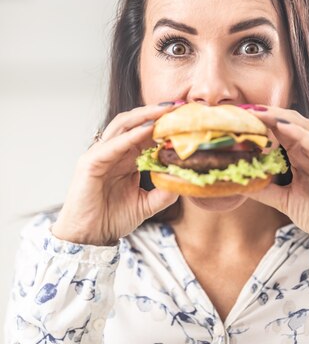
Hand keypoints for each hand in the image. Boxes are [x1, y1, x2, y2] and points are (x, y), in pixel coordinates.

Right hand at [52, 103, 182, 245]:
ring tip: (165, 111)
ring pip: (122, 126)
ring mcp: (100, 154)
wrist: (89, 238)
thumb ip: (164, 193)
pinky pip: (113, 145)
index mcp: (125, 158)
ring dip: (144, 116)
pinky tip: (148, 130)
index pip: (145, 133)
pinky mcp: (90, 162)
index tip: (185, 117)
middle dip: (155, 112)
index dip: (164, 124)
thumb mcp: (146, 204)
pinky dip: (130, 136)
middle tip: (178, 105)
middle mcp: (113, 151)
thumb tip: (183, 180)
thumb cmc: (111, 219)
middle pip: (134, 122)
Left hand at [245, 107, 308, 243]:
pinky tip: (283, 127)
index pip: (282, 132)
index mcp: (305, 157)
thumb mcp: (285, 200)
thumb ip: (264, 190)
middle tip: (246, 108)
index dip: (263, 123)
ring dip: (281, 119)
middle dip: (269, 115)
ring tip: (260, 112)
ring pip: (305, 129)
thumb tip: (238, 184)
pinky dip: (301, 135)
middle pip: (292, 125)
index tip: (241, 117)